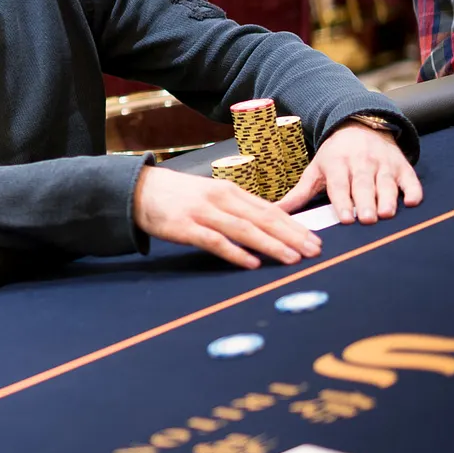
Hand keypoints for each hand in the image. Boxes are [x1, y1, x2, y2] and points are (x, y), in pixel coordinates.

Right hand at [133, 165, 321, 268]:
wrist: (139, 190)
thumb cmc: (178, 196)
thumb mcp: (211, 195)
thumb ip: (236, 209)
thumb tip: (266, 227)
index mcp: (230, 191)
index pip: (269, 209)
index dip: (294, 225)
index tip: (314, 239)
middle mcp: (220, 199)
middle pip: (263, 219)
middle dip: (291, 236)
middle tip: (314, 251)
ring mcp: (203, 213)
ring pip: (245, 230)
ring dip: (271, 245)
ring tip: (292, 258)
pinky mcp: (185, 227)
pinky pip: (215, 242)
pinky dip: (235, 252)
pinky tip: (251, 263)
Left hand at [278, 122, 421, 224]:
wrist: (360, 125)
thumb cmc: (334, 155)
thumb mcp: (315, 170)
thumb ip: (298, 193)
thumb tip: (275, 212)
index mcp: (336, 164)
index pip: (338, 185)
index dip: (342, 201)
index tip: (345, 218)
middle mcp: (360, 162)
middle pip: (363, 184)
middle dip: (365, 201)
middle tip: (366, 219)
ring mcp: (383, 163)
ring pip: (386, 182)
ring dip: (387, 198)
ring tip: (386, 214)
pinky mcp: (401, 165)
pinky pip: (409, 177)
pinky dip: (412, 189)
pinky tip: (412, 201)